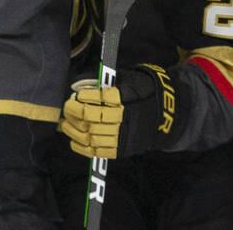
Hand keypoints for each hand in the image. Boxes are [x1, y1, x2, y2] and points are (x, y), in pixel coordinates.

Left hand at [59, 64, 174, 157]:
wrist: (167, 118)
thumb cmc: (145, 95)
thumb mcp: (132, 80)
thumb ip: (108, 81)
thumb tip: (81, 84)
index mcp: (129, 98)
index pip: (103, 96)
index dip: (87, 96)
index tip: (77, 94)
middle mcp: (125, 118)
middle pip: (93, 116)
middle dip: (75, 111)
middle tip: (67, 107)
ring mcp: (122, 135)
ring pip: (90, 134)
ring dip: (73, 129)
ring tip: (65, 123)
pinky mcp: (121, 149)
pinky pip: (97, 151)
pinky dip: (81, 147)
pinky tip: (74, 139)